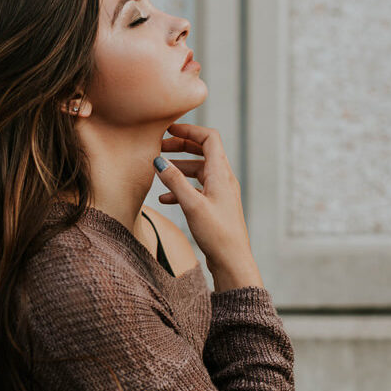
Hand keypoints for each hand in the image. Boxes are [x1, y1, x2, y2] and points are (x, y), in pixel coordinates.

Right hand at [153, 123, 262, 289]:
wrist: (232, 261)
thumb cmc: (217, 233)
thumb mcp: (192, 204)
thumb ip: (174, 181)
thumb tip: (158, 160)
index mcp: (221, 173)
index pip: (209, 138)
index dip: (189, 130)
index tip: (169, 129)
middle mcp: (223, 179)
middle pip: (203, 151)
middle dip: (181, 146)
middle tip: (159, 147)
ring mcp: (220, 192)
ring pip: (198, 170)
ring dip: (179, 167)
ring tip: (158, 171)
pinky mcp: (215, 205)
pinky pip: (196, 188)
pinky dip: (181, 187)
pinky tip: (165, 198)